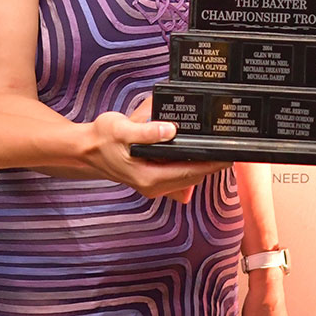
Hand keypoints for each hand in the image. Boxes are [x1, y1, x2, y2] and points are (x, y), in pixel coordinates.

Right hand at [83, 109, 228, 198]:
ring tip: (216, 145)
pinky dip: (188, 163)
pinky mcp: (153, 178)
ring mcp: (154, 185)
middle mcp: (154, 186)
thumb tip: (171, 130)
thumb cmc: (103, 138)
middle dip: (211, 163)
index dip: (211, 164)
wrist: (86, 149)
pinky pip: (178, 174)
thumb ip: (147, 132)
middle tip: (230, 146)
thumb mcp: (122, 130)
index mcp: (149, 178)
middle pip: (192, 177)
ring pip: (187, 177)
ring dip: (201, 163)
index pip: (189, 173)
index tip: (229, 154)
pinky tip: (193, 148)